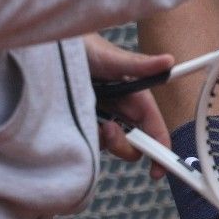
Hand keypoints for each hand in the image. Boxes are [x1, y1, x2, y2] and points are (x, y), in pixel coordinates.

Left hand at [83, 34, 172, 177]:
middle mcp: (120, 110)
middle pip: (133, 143)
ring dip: (101, 139)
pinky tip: (74, 120)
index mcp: (135, 97)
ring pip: (110, 145)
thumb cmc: (84, 46)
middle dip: (123, 144)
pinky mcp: (81, 122)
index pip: (154, 129)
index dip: (160, 151)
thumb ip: (139, 65)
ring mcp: (101, 117)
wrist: (50, 50)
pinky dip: (83, 138)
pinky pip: (89, 141)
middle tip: (107, 128)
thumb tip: (167, 61)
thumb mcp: (111, 57)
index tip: (158, 171)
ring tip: (86, 116)